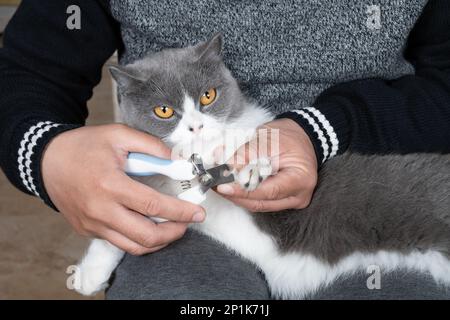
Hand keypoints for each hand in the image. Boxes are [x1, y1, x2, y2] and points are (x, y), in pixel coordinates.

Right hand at [41, 124, 204, 254]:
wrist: (47, 161)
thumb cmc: (83, 146)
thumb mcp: (118, 134)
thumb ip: (151, 146)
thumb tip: (178, 161)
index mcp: (110, 185)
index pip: (153, 205)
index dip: (181, 211)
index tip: (198, 212)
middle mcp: (101, 210)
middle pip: (146, 235)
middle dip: (175, 232)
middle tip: (189, 222)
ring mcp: (93, 224)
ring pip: (133, 246)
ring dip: (159, 241)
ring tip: (173, 228)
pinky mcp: (88, 230)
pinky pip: (119, 242)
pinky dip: (139, 239)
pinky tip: (149, 226)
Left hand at [217, 118, 317, 211]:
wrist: (300, 137)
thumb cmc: (288, 137)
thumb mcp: (266, 139)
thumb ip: (246, 155)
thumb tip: (226, 168)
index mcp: (301, 178)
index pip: (268, 191)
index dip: (244, 190)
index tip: (224, 186)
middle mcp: (299, 195)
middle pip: (261, 202)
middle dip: (235, 194)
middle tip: (215, 184)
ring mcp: (291, 200)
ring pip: (258, 204)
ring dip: (236, 195)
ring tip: (220, 183)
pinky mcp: (282, 201)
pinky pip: (259, 202)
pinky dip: (243, 194)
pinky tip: (231, 185)